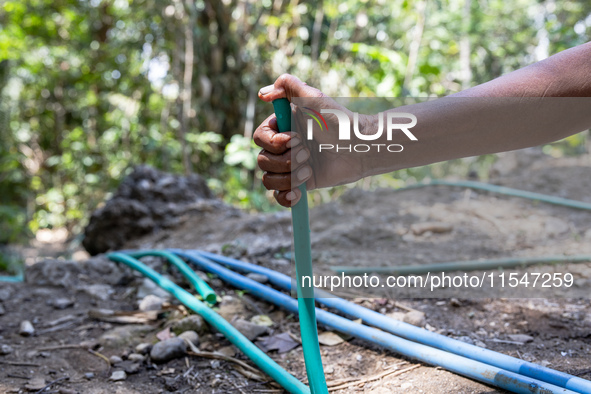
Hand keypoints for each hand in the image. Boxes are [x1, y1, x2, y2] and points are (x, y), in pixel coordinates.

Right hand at [255, 74, 367, 206]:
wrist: (360, 147)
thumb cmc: (339, 121)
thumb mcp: (314, 98)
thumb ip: (288, 86)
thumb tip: (263, 93)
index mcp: (282, 127)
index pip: (260, 137)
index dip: (273, 142)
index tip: (295, 139)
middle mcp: (283, 147)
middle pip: (262, 161)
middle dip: (284, 161)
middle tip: (308, 153)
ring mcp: (291, 167)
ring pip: (268, 180)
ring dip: (288, 177)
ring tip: (309, 170)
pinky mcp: (300, 184)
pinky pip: (279, 196)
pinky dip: (284, 198)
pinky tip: (297, 194)